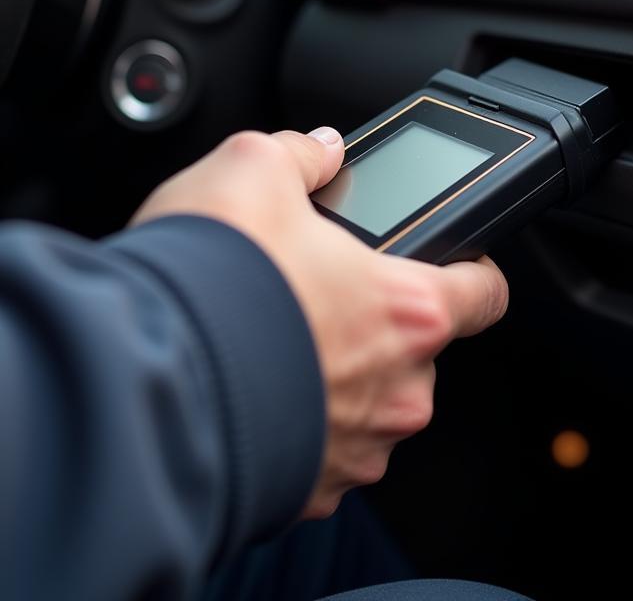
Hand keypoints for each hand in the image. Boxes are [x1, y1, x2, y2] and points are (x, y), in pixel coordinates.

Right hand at [132, 127, 508, 517]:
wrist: (138, 388)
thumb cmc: (212, 287)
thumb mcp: (253, 170)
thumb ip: (301, 153)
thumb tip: (319, 150)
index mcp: (409, 311)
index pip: (485, 292)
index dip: (472, 269)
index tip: (454, 261)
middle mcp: (399, 389)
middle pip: (417, 347)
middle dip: (376, 320)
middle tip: (321, 293)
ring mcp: (358, 448)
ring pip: (370, 401)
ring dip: (337, 373)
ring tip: (278, 338)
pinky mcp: (311, 491)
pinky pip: (323, 447)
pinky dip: (299, 419)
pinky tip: (256, 385)